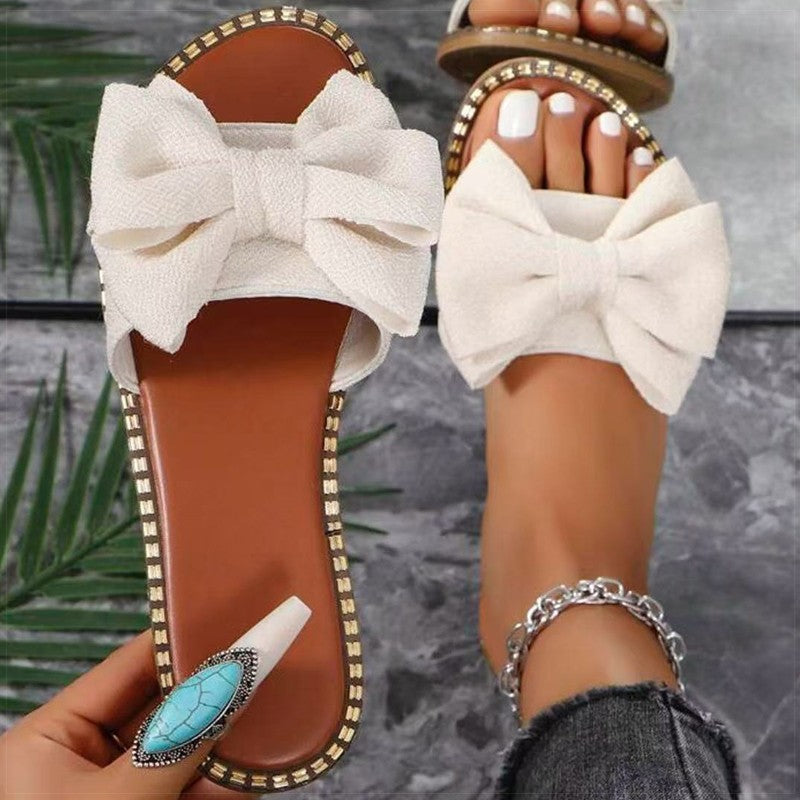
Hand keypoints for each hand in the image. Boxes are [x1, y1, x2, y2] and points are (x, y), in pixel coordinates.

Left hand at [1, 595, 310, 798]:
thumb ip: (180, 740)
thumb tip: (238, 675)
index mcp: (51, 738)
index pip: (129, 667)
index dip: (185, 639)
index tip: (240, 616)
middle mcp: (81, 760)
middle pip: (162, 708)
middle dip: (215, 695)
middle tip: (269, 665)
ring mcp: (114, 796)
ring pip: (182, 755)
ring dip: (226, 747)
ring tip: (274, 715)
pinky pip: (186, 793)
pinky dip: (219, 788)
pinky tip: (257, 774)